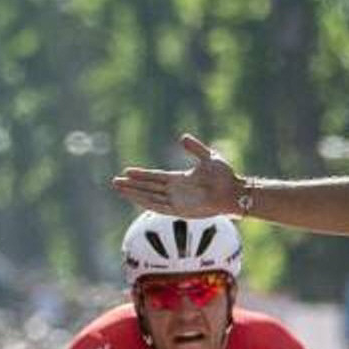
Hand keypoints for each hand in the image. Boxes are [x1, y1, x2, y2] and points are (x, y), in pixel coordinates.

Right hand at [111, 134, 241, 216]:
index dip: (141, 175)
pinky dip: (146, 202)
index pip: (155, 178)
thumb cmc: (225, 176)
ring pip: (150, 198)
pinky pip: (159, 207)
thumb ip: (195, 148)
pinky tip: (134, 197)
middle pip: (148, 188)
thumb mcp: (208, 157)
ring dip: (134, 193)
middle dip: (132, 185)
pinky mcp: (181, 211)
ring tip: (118, 188)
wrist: (234, 191)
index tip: (127, 171)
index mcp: (180, 180)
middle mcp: (176, 192)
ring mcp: (178, 202)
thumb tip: (182, 137)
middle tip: (114, 181)